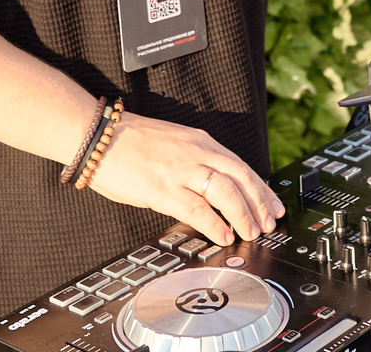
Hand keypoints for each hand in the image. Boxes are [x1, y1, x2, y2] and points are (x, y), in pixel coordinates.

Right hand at [86, 112, 282, 245]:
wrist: (97, 135)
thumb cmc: (129, 142)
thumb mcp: (173, 143)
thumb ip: (194, 160)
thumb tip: (213, 187)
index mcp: (200, 141)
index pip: (241, 165)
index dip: (261, 188)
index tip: (273, 205)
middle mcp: (196, 152)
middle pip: (241, 177)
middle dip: (260, 203)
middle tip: (270, 223)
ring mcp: (180, 170)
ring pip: (226, 192)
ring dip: (243, 215)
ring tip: (252, 232)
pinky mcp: (162, 188)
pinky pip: (197, 208)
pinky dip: (215, 223)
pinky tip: (224, 235)